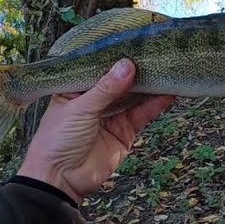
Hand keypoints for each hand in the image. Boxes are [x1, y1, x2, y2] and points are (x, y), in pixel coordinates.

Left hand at [18, 59, 174, 203]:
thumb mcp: (80, 108)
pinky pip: (142, 116)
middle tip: (156, 55)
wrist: (60, 180)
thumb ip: (106, 88)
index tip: (134, 44)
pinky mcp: (124, 133)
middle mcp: (95, 101)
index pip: (98, 68)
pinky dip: (155, 106)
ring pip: (134, 97)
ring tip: (166, 71)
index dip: (115, 58)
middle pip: (119, 82)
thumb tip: (128, 66)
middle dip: (136, 71)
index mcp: (76, 89)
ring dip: (149, 86)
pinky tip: (167, 94)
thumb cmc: (57, 140)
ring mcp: (111, 117)